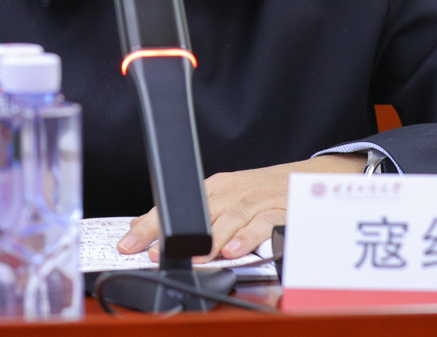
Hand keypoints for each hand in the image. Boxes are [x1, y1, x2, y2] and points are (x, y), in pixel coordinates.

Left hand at [117, 153, 364, 262]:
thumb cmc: (262, 193)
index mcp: (215, 187)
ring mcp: (256, 200)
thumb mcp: (224, 199)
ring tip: (193, 258)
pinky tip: (233, 252)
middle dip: (173, 233)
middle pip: (198, 210)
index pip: (175, 204)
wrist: (307, 179)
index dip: (150, 223)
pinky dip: (247, 238)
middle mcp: (232, 191)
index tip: (129, 243)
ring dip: (209, 240)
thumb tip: (145, 230)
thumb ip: (190, 217)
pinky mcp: (279, 211)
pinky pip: (262, 225)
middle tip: (154, 253)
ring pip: (229, 217)